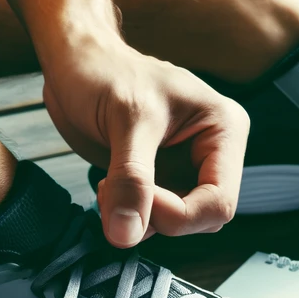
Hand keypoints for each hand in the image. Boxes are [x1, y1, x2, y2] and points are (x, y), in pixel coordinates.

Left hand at [40, 37, 249, 247]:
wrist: (75, 63)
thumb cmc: (104, 70)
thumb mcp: (125, 120)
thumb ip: (130, 180)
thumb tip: (127, 235)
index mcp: (224, 130)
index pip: (219, 202)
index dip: (178, 214)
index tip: (135, 199)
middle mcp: (212, 154)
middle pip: (202, 219)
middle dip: (157, 216)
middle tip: (116, 191)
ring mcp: (187, 171)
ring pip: (178, 224)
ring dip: (140, 218)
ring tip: (109, 186)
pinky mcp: (162, 182)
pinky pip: (156, 220)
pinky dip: (130, 215)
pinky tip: (110, 188)